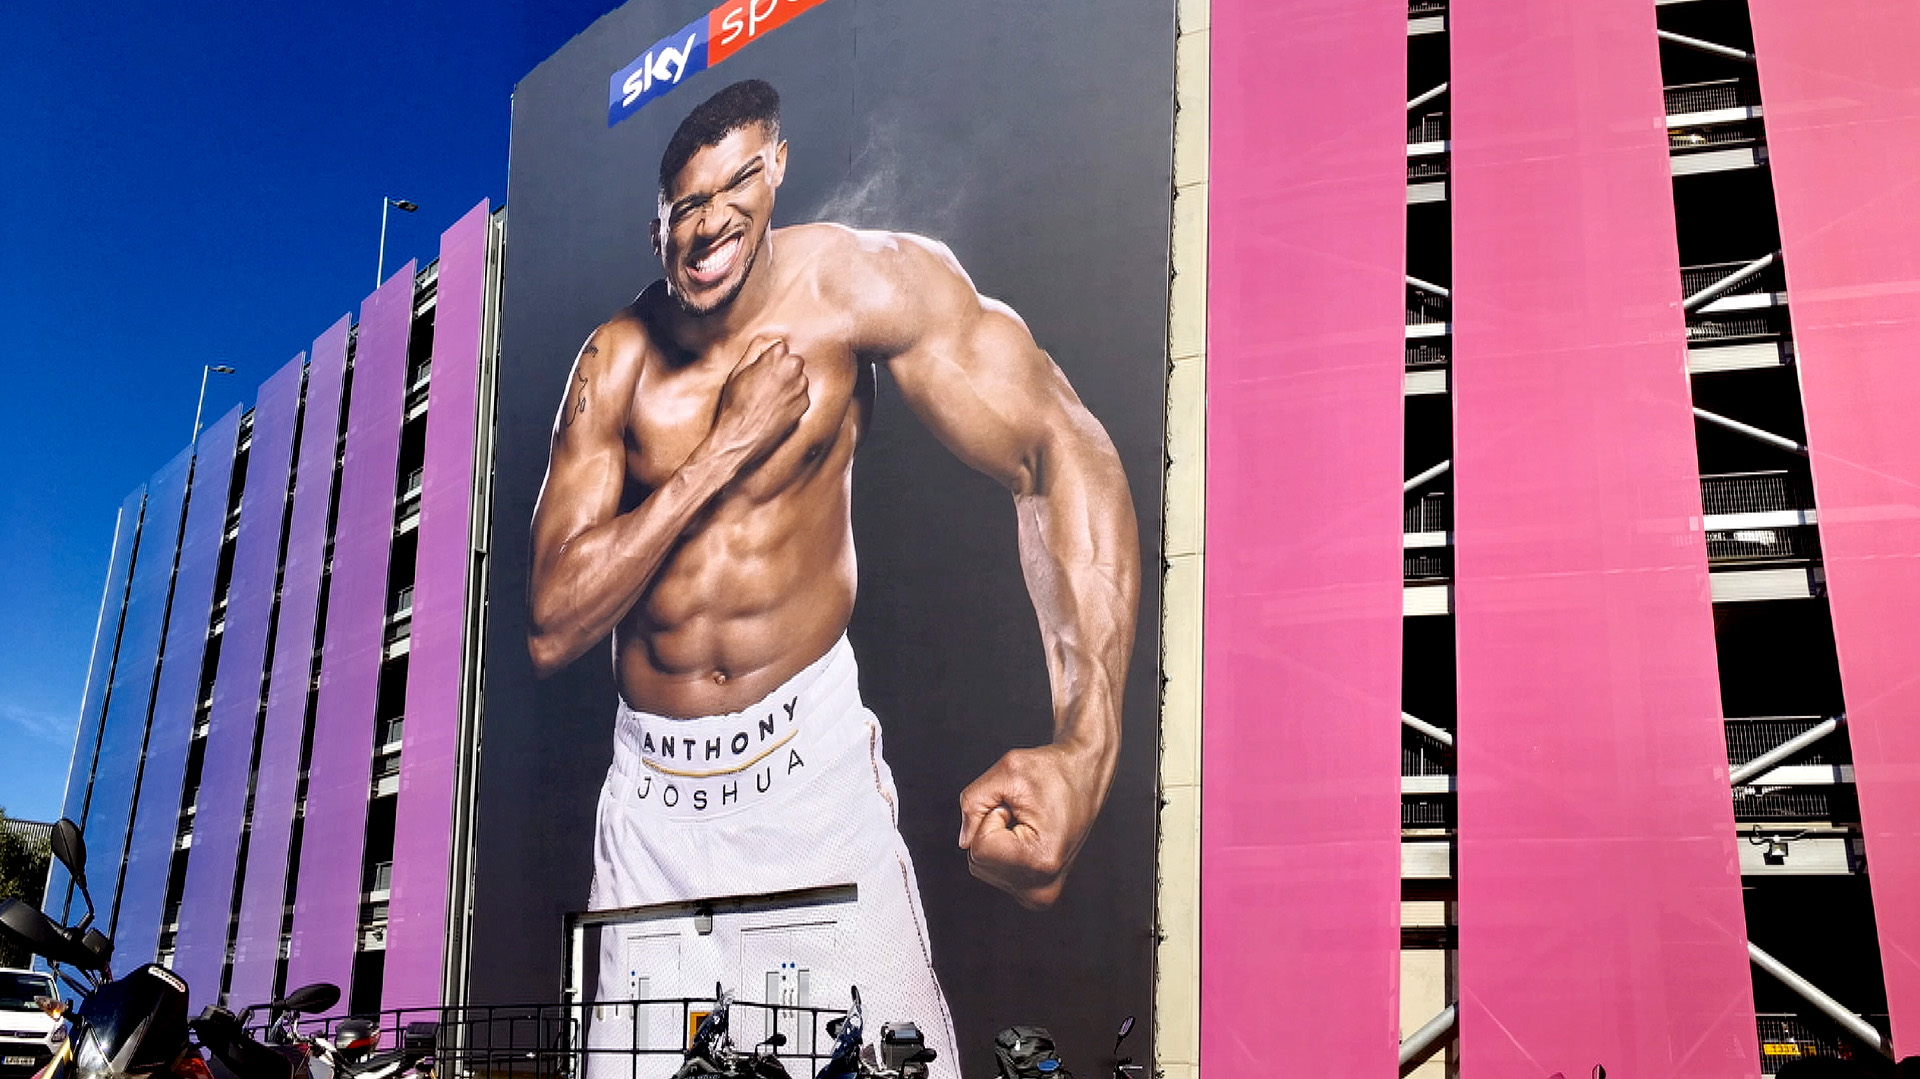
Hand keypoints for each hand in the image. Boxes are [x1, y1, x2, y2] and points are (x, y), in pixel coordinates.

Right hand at [707, 337, 808, 468]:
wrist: (741, 436)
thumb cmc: (736, 403)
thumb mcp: (738, 370)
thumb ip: (754, 350)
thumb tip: (765, 342)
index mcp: (777, 356)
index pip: (780, 347)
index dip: (769, 359)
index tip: (760, 370)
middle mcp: (793, 369)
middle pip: (792, 361)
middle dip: (782, 369)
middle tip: (765, 385)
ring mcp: (801, 388)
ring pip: (798, 378)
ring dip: (788, 384)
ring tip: (768, 399)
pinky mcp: (804, 405)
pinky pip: (800, 395)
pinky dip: (792, 400)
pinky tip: (776, 409)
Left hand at [958, 743, 1106, 908]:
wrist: (1085, 776)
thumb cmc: (1052, 771)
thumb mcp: (1007, 769)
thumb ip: (973, 801)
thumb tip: (964, 841)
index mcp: (1040, 860)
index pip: (979, 848)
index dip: (992, 817)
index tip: (1019, 807)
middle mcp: (1042, 887)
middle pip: (979, 862)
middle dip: (993, 830)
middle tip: (1025, 814)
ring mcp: (1040, 895)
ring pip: (984, 868)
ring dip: (998, 840)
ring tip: (1029, 824)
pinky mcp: (1037, 895)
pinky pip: (995, 872)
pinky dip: (1003, 852)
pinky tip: (1030, 837)